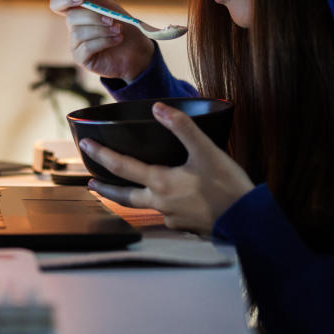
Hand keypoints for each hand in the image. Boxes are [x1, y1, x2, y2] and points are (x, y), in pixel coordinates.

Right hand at [49, 0, 153, 82]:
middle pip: (71, 17)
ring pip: (79, 33)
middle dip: (93, 16)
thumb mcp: (108, 6)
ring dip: (102, 30)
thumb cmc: (123, 26)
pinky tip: (117, 40)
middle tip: (111, 19)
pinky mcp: (82, 58)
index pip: (58, 5)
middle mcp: (73, 29)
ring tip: (118, 30)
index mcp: (77, 14)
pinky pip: (86, 47)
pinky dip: (104, 41)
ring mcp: (76, 45)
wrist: (138, 49)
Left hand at [83, 102, 253, 234]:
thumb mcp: (206, 150)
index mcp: (161, 183)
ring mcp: (171, 218)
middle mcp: (160, 203)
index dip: (101, 154)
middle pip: (124, 196)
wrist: (248, 222)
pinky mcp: (185, 226)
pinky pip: (165, 214)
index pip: (121, 167)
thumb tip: (157, 107)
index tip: (85, 146)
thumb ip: (182, 127)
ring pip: (144, 206)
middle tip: (91, 183)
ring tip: (127, 190)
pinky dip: (159, 204)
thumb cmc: (228, 186)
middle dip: (106, 188)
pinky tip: (168, 200)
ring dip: (131, 197)